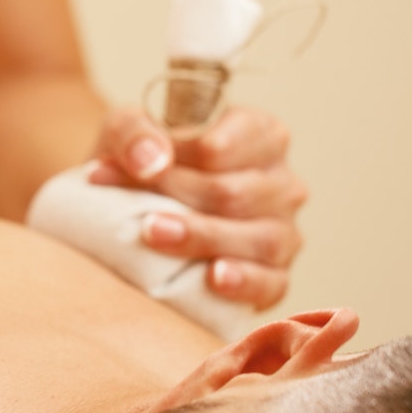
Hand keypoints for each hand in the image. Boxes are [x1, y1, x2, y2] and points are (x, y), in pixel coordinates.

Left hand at [89, 104, 307, 309]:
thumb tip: (151, 161)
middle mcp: (281, 181)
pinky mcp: (276, 274)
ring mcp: (284, 229)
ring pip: (258, 237)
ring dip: (204, 237)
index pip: (223, 146)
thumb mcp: (127, 131)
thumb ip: (133, 133)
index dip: (179, 158)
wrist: (137, 215)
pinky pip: (272, 281)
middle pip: (233, 192)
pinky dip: (245, 280)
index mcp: (259, 133)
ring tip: (157, 236)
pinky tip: (214, 277)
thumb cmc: (145, 163)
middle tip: (140, 215)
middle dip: (181, 200)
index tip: (140, 170)